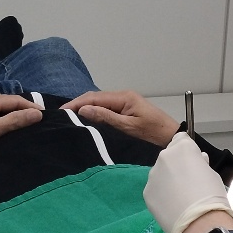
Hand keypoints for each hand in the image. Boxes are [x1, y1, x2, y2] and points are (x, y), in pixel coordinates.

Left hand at [0, 93, 41, 155]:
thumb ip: (15, 121)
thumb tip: (37, 114)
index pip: (14, 100)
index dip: (30, 107)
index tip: (44, 116)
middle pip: (5, 103)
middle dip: (21, 110)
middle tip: (35, 120)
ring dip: (10, 114)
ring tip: (22, 123)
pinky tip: (2, 126)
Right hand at [63, 89, 178, 147]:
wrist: (171, 136)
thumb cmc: (152, 133)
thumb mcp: (127, 127)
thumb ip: (105, 117)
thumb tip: (83, 109)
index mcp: (123, 97)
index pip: (94, 98)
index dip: (76, 103)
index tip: (61, 112)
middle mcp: (123, 95)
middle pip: (95, 97)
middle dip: (78, 104)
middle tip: (62, 115)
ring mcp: (125, 101)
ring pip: (100, 101)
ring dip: (85, 107)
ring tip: (70, 117)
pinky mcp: (127, 108)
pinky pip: (106, 106)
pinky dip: (94, 110)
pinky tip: (86, 117)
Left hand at [143, 132, 232, 232]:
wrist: (199, 223)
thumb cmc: (212, 195)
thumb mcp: (212, 174)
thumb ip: (200, 164)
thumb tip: (197, 161)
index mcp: (183, 148)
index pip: (181, 139)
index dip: (188, 150)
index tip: (194, 162)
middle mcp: (164, 157)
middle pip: (169, 156)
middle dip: (177, 165)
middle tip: (188, 182)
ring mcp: (153, 175)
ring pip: (160, 173)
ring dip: (168, 180)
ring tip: (180, 198)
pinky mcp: (147, 192)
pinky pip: (155, 189)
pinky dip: (162, 194)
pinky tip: (172, 206)